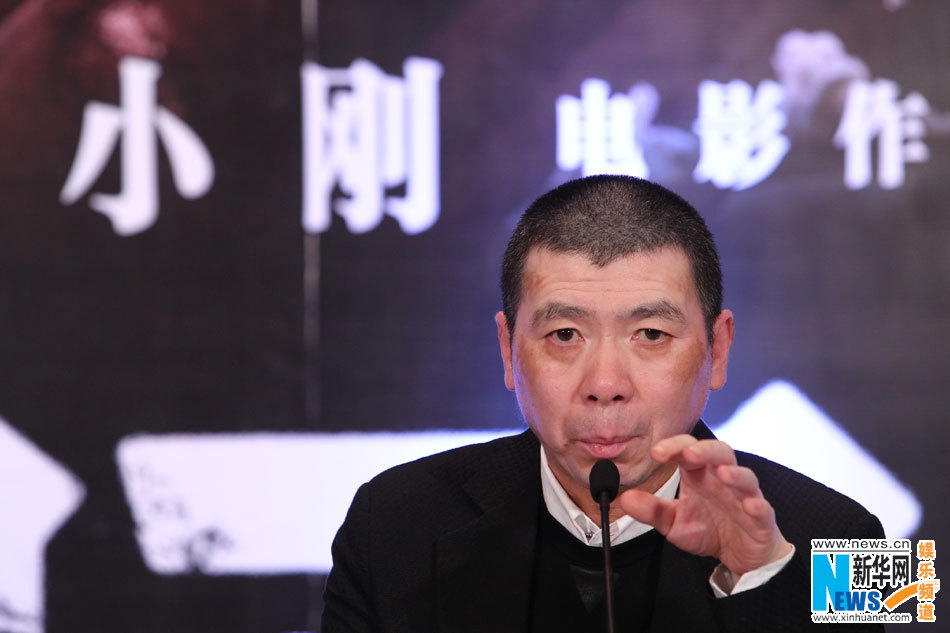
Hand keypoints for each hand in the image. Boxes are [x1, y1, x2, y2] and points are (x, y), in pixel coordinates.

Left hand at [618, 435, 791, 575]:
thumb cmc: (708, 529)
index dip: (674, 447)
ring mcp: (744, 497)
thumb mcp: (673, 522)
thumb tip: (625, 498)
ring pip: (745, 477)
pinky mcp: (761, 519)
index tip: (656, 453)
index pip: (688, 449)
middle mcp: (723, 480)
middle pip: (720, 453)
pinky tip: (750, 506)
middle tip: (689, 453)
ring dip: (735, 473)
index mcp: (700, 475)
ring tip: (722, 474)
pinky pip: (763, 508)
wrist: (739, 554)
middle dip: (705, 450)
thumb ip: (651, 510)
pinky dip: (757, 505)